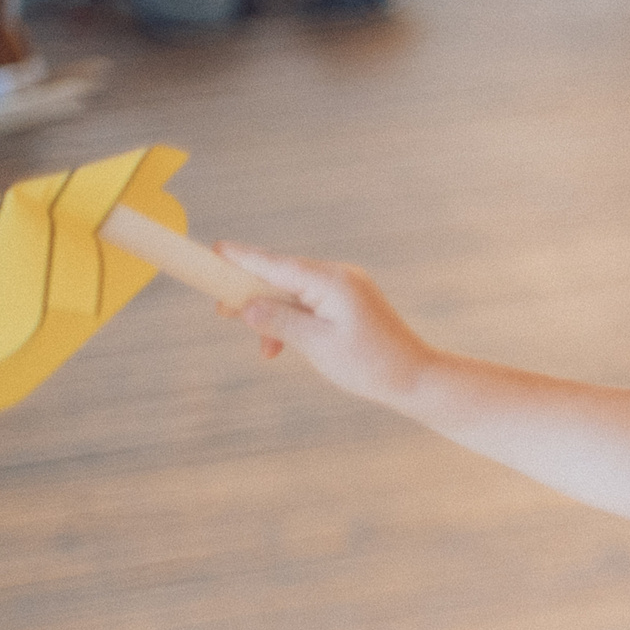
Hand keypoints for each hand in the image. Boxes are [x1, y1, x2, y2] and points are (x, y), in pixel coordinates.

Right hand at [219, 245, 439, 406]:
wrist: (416, 379)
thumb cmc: (371, 364)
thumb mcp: (316, 345)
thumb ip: (278, 322)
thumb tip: (246, 306)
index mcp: (331, 281)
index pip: (275, 263)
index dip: (241, 258)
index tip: (214, 251)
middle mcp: (339, 277)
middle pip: (281, 276)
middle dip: (250, 294)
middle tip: (220, 312)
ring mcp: (345, 289)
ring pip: (292, 294)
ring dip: (271, 316)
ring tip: (262, 348)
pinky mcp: (348, 303)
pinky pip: (309, 304)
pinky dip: (292, 322)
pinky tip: (279, 348)